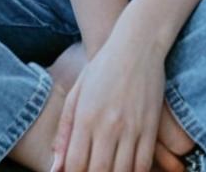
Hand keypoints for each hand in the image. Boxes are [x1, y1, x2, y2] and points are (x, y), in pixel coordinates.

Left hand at [51, 26, 168, 171]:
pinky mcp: (150, 128)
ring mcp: (131, 128)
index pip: (75, 164)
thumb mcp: (76, 93)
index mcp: (85, 116)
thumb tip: (55, 168)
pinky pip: (143, 164)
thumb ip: (64, 131)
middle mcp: (108, 125)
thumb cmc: (102, 68)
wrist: (137, 46)